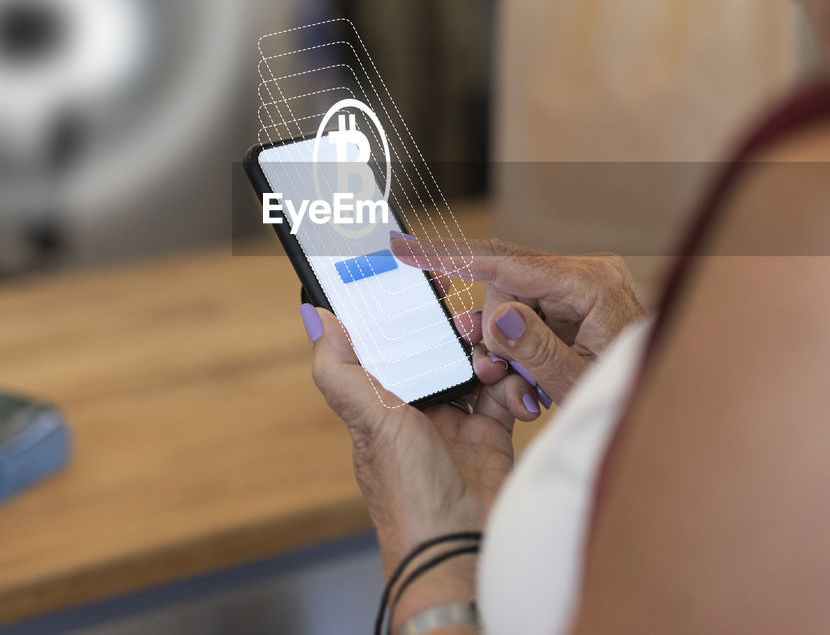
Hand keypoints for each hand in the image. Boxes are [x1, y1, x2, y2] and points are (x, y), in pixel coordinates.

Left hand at [301, 304, 514, 581]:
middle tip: (475, 318)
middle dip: (459, 330)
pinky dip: (514, 386)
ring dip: (490, 355)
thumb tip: (314, 315)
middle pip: (439, 350)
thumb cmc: (408, 493)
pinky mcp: (492, 436)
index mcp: (380, 402)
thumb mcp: (369, 422)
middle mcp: (417, 410)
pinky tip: (515, 390)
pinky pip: (506, 394)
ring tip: (495, 359)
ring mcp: (456, 423)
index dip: (405, 312)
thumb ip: (340, 369)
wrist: (459, 548)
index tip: (425, 281)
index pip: (390, 343)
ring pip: (476, 365)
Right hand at [391, 237, 647, 405]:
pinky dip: (521, 345)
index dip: (451, 256)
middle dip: (492, 331)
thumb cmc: (629, 394)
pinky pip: (530, 312)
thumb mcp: (577, 384)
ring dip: (507, 345)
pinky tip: (531, 377)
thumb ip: (535, 350)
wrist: (668, 403)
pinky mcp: (578, 299)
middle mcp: (587, 272)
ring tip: (520, 388)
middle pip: (504, 283)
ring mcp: (582, 284)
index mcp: (590, 284)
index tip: (405, 249)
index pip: (507, 262)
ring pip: (512, 300)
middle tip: (496, 377)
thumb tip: (498, 317)